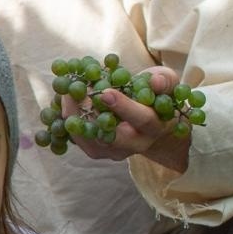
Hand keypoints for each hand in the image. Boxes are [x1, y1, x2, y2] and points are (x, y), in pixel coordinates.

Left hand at [65, 65, 190, 172]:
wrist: (150, 121)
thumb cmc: (157, 96)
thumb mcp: (167, 83)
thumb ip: (165, 80)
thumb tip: (155, 81)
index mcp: (155, 127)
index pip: (141, 119)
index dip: (124, 106)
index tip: (106, 92)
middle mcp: (136, 144)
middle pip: (110, 136)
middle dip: (88, 114)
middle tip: (73, 92)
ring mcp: (115, 151)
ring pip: (90, 139)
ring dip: (74, 115)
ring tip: (65, 92)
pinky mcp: (98, 152)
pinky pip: (80, 139)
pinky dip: (70, 119)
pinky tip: (65, 100)